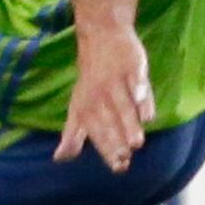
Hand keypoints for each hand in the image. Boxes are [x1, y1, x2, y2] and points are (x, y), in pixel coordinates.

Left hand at [57, 24, 153, 171]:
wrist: (100, 37)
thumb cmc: (91, 80)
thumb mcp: (77, 106)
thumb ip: (73, 133)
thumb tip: (60, 158)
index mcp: (86, 107)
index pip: (97, 132)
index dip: (107, 149)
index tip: (118, 167)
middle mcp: (99, 96)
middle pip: (109, 122)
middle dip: (117, 141)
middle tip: (126, 159)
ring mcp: (115, 81)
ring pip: (123, 106)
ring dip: (129, 124)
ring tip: (137, 143)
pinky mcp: (131, 67)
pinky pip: (137, 82)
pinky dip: (140, 93)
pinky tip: (144, 107)